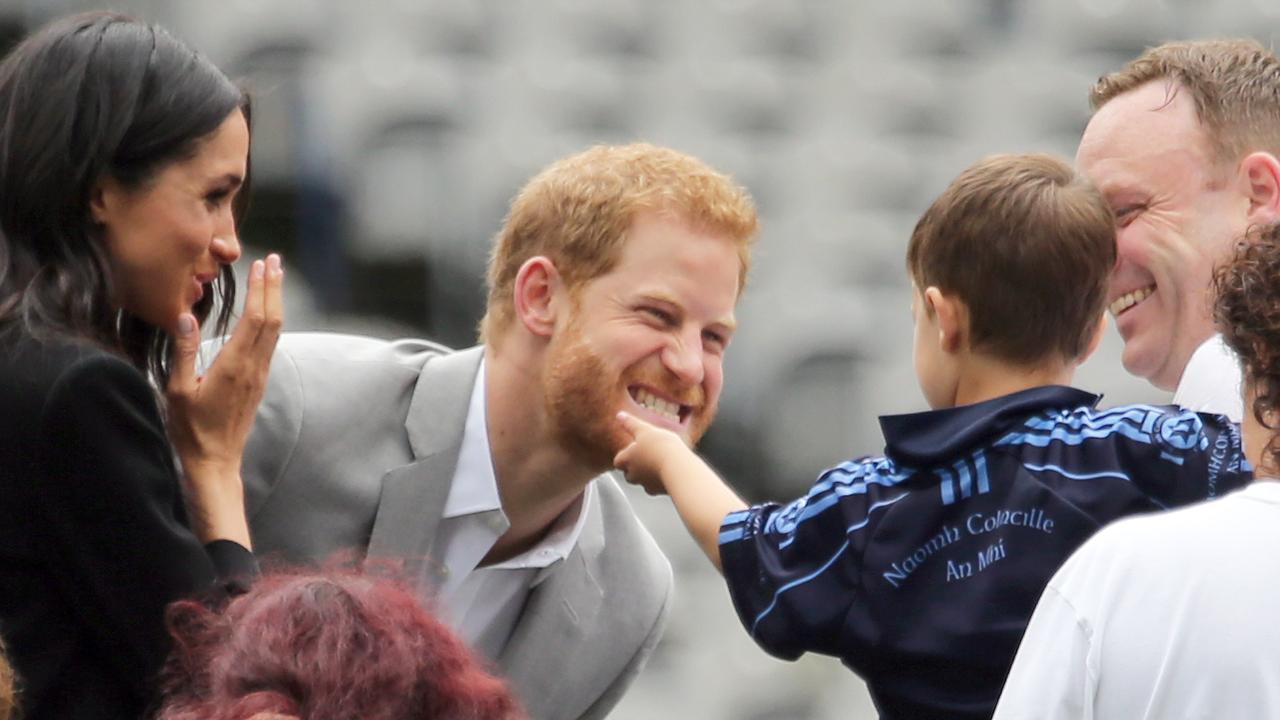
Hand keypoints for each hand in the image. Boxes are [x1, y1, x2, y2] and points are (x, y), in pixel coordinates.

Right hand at [166, 254, 283, 543]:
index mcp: (235, 365)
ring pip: (274, 331)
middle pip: (272, 319)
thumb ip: (183, 352)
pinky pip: (270, 344)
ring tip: (274, 277)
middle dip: (274, 287)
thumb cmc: (191, 429)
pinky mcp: (258, 382)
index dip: (261, 290)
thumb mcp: (178, 390)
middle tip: (275, 260)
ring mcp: (259, 375)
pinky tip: (267, 312)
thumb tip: (185, 316)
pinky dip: (271, 320)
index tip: (263, 265)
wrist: (215, 461)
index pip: (255, 319)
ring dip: (275, 301)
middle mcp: (253, 367)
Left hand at [613, 411, 690, 495]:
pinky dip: (661, 481)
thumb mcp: (645, 430)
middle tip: (646, 457)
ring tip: (660, 463)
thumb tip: (619, 415)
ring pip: (643, 481)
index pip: (618, 461)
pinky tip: (670, 472)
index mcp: (627, 459)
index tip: (633, 450)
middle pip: (628, 474)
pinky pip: (657, 487)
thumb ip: (631, 424)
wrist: (679, 468)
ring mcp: (646, 485)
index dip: (624, 456)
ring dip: (648, 474)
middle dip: (635, 467)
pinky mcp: (659, 492)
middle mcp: (633, 475)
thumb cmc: (661, 447)